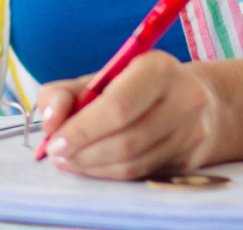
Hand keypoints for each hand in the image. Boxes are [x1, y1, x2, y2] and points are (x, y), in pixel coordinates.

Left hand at [32, 51, 225, 179]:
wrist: (190, 101)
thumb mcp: (98, 79)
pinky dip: (109, 174)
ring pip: (133, 163)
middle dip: (83, 152)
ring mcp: (192, 132)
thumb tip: (50, 121)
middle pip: (126, 140)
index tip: (55, 141)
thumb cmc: (132, 88)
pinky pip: (141, 173)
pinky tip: (92, 166)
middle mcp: (184, 98)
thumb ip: (63, 93)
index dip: (83, 129)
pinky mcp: (190, 159)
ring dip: (92, 166)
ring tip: (69, 160)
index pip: (118, 106)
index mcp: (158, 68)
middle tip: (56, 154)